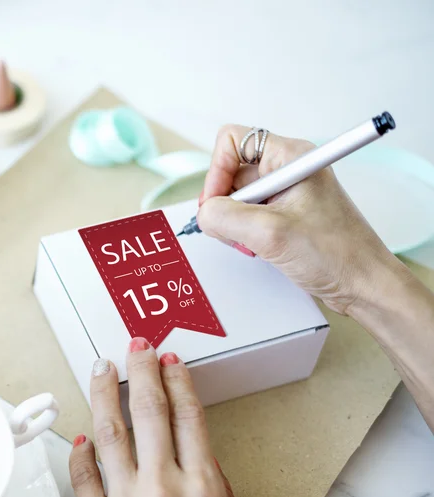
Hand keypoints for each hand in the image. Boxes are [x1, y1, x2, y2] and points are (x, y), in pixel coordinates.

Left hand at [69, 338, 253, 496]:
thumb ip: (216, 486)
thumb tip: (195, 455)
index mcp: (202, 485)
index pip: (188, 415)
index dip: (178, 381)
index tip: (170, 361)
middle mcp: (163, 485)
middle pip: (149, 410)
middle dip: (142, 370)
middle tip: (137, 346)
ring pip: (110, 431)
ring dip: (104, 393)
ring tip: (101, 368)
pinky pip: (83, 476)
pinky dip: (81, 451)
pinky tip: (83, 434)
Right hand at [197, 125, 407, 314]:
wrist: (363, 285)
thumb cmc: (336, 255)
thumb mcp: (270, 233)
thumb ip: (226, 216)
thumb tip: (204, 213)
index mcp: (290, 157)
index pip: (232, 141)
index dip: (217, 171)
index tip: (215, 203)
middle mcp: (287, 170)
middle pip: (231, 173)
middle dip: (225, 205)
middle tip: (234, 231)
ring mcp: (286, 193)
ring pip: (237, 198)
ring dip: (234, 223)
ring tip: (251, 244)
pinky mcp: (285, 214)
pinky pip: (248, 216)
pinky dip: (243, 233)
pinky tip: (257, 248)